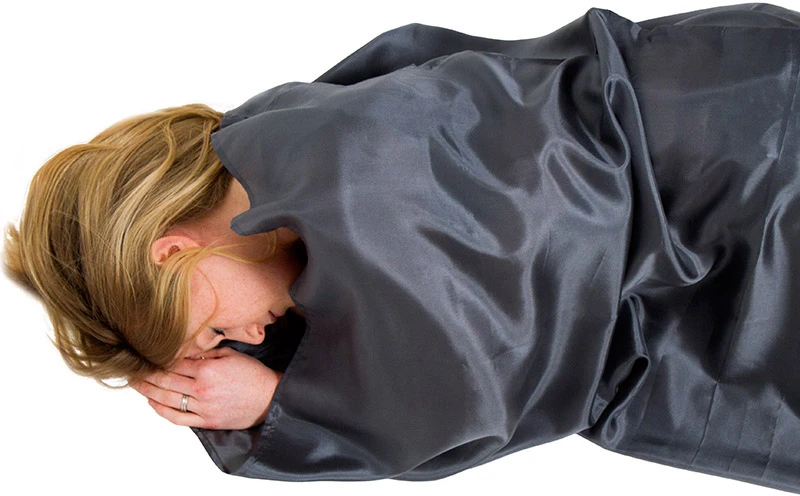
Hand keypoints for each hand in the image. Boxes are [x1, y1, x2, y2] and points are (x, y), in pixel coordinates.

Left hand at [131, 347, 281, 429]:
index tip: (144, 356)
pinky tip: (153, 403)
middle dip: (146, 375)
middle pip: (166, 381)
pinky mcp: (207, 421)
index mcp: (208, 370)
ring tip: (136, 384)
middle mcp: (202, 389)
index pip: (174, 363)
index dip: (157, 360)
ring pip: (168, 399)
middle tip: (132, 370)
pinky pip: (178, 418)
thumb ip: (206, 353)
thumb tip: (185, 351)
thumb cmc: (254, 375)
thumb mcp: (231, 355)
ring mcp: (203, 407)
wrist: (270, 398)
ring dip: (148, 391)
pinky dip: (162, 411)